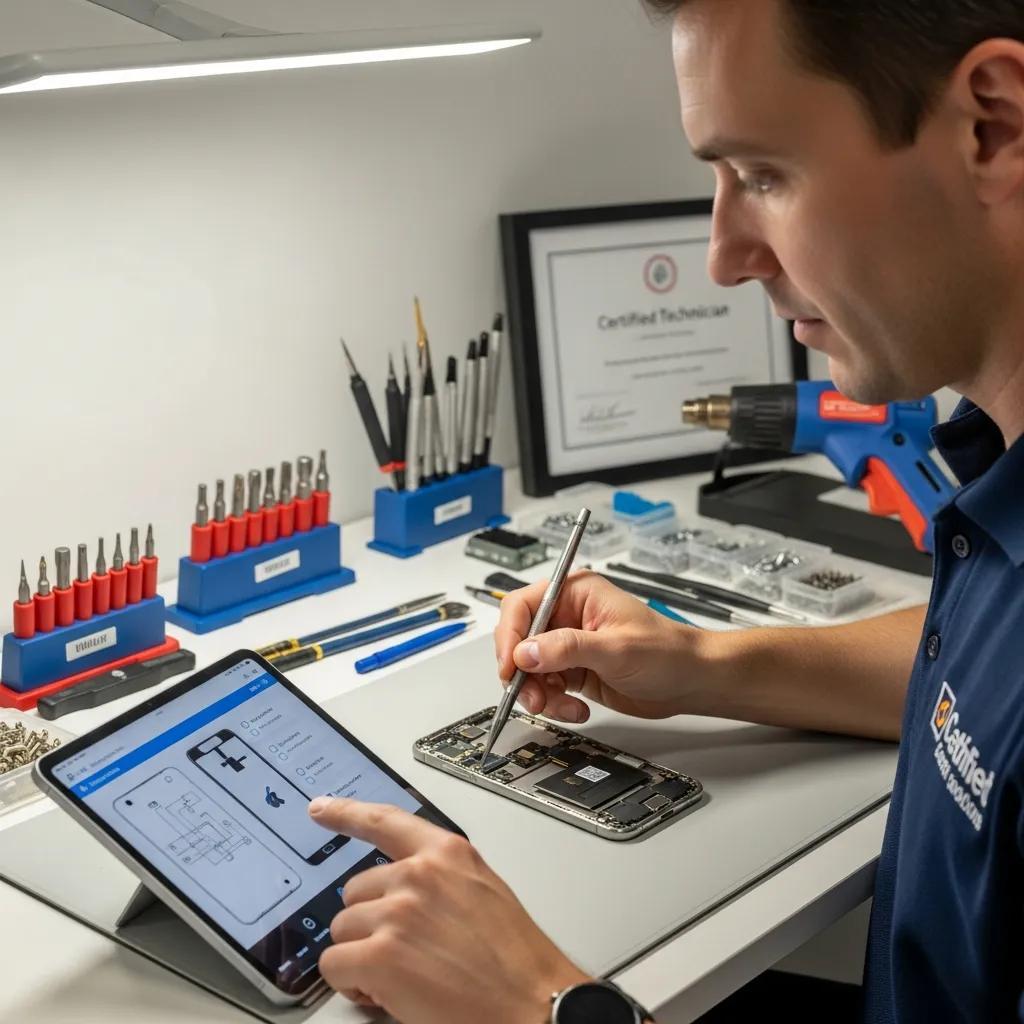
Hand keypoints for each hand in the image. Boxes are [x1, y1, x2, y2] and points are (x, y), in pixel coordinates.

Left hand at [310, 797, 588, 1023]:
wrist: (533, 1003)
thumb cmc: (516, 959)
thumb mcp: (483, 891)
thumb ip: (441, 878)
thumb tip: (402, 888)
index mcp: (447, 853)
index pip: (385, 821)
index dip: (346, 813)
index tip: (321, 808)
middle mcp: (419, 874)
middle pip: (355, 891)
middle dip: (370, 924)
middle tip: (402, 952)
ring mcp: (398, 912)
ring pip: (342, 930)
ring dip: (361, 956)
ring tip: (401, 975)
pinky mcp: (381, 955)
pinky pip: (335, 965)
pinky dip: (351, 984)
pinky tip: (384, 993)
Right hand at [494, 570, 709, 722]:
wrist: (690, 682)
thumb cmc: (666, 652)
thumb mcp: (616, 648)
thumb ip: (568, 648)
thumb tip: (526, 652)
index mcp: (576, 593)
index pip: (523, 606)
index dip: (510, 635)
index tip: (511, 665)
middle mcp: (567, 616)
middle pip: (519, 640)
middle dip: (522, 672)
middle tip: (532, 695)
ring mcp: (568, 645)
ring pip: (528, 669)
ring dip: (538, 692)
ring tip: (561, 706)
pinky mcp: (572, 670)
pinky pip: (545, 687)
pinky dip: (553, 702)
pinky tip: (576, 708)